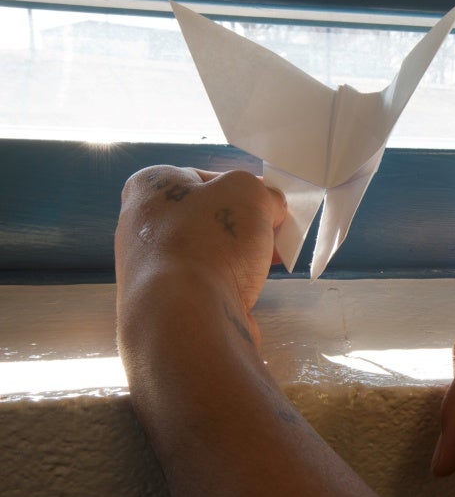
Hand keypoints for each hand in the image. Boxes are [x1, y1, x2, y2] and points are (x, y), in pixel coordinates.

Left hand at [115, 166, 285, 343]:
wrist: (186, 319)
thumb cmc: (211, 242)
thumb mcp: (249, 192)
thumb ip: (264, 193)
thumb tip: (269, 209)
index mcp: (149, 187)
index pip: (205, 177)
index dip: (243, 188)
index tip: (268, 204)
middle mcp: (140, 225)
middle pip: (208, 216)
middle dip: (246, 224)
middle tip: (273, 233)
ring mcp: (149, 267)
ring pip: (209, 251)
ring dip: (241, 255)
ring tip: (268, 262)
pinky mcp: (164, 303)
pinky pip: (205, 283)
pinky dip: (229, 284)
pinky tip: (248, 290)